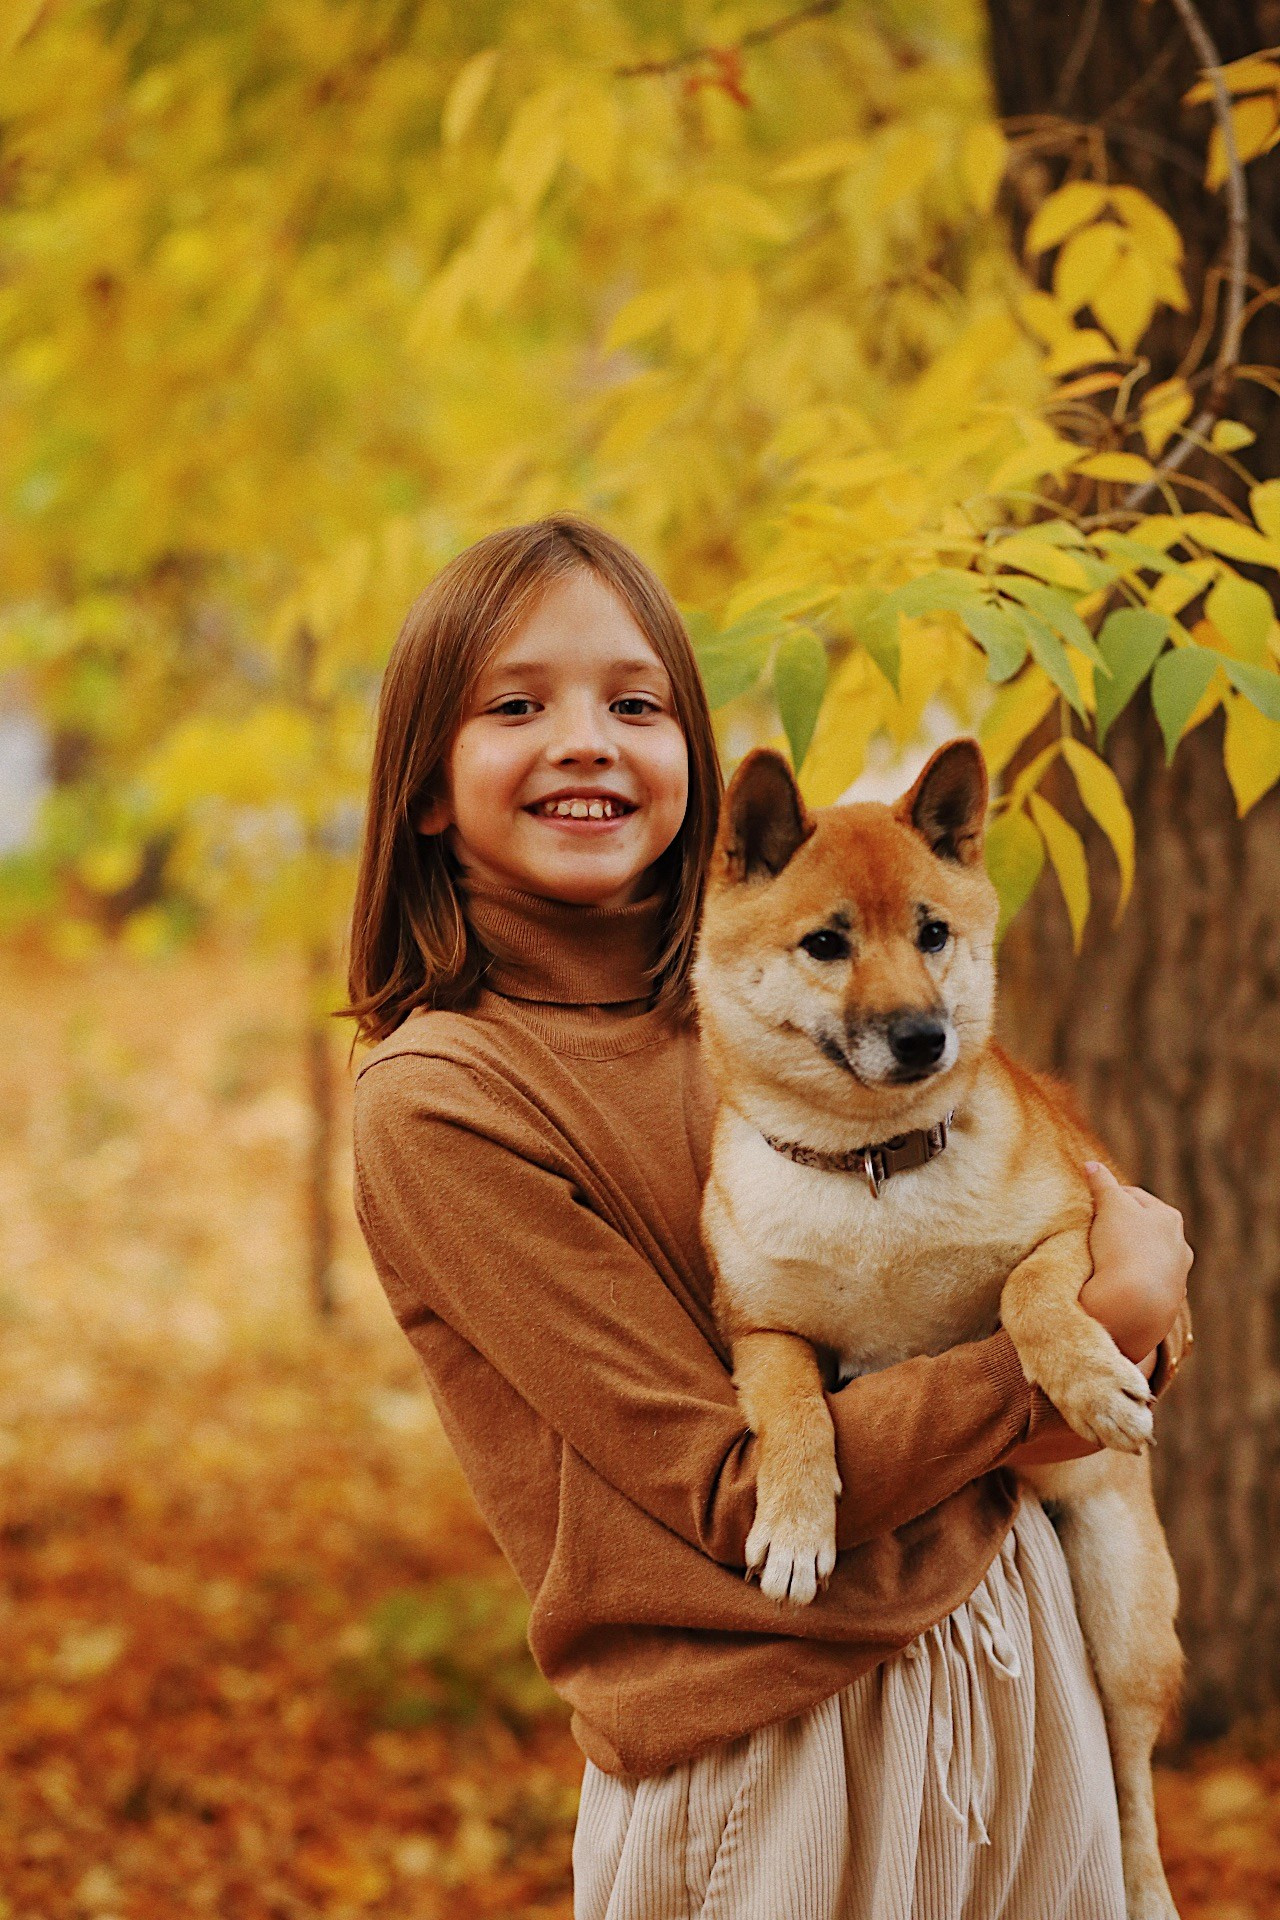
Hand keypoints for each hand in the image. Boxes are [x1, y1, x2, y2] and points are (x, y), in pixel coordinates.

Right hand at [1078, 1162, 1191, 1364]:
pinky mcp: (1167, 1304)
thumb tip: (1091, 1165)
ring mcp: (1176, 1277)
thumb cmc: (1124, 1247)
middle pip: (1144, 1229)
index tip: (1090, 1204)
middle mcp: (1179, 1246)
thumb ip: (1102, 1183)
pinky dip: (1133, 1283)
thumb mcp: (1110, 1206)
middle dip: (1123, 1228)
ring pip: (1148, 1259)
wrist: (1135, 1306)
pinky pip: (1146, 1287)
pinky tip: (1116, 1286)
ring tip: (1104, 1261)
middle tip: (1094, 1231)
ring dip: (1130, 1258)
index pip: (1134, 1197)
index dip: (1109, 1196)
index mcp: (1169, 1218)